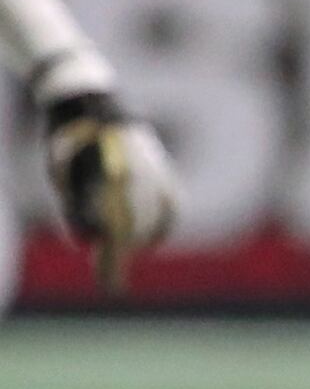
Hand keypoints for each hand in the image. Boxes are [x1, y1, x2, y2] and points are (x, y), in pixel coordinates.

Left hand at [40, 91, 178, 287]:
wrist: (93, 100)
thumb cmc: (69, 137)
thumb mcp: (60, 172)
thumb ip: (74, 209)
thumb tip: (86, 243)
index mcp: (111, 177)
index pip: (116, 231)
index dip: (113, 262)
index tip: (112, 288)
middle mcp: (139, 177)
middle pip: (134, 231)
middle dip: (120, 256)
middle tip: (111, 280)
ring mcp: (154, 173)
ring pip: (153, 222)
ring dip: (138, 241)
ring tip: (123, 254)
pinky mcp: (163, 171)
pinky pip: (170, 207)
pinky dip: (161, 225)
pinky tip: (151, 238)